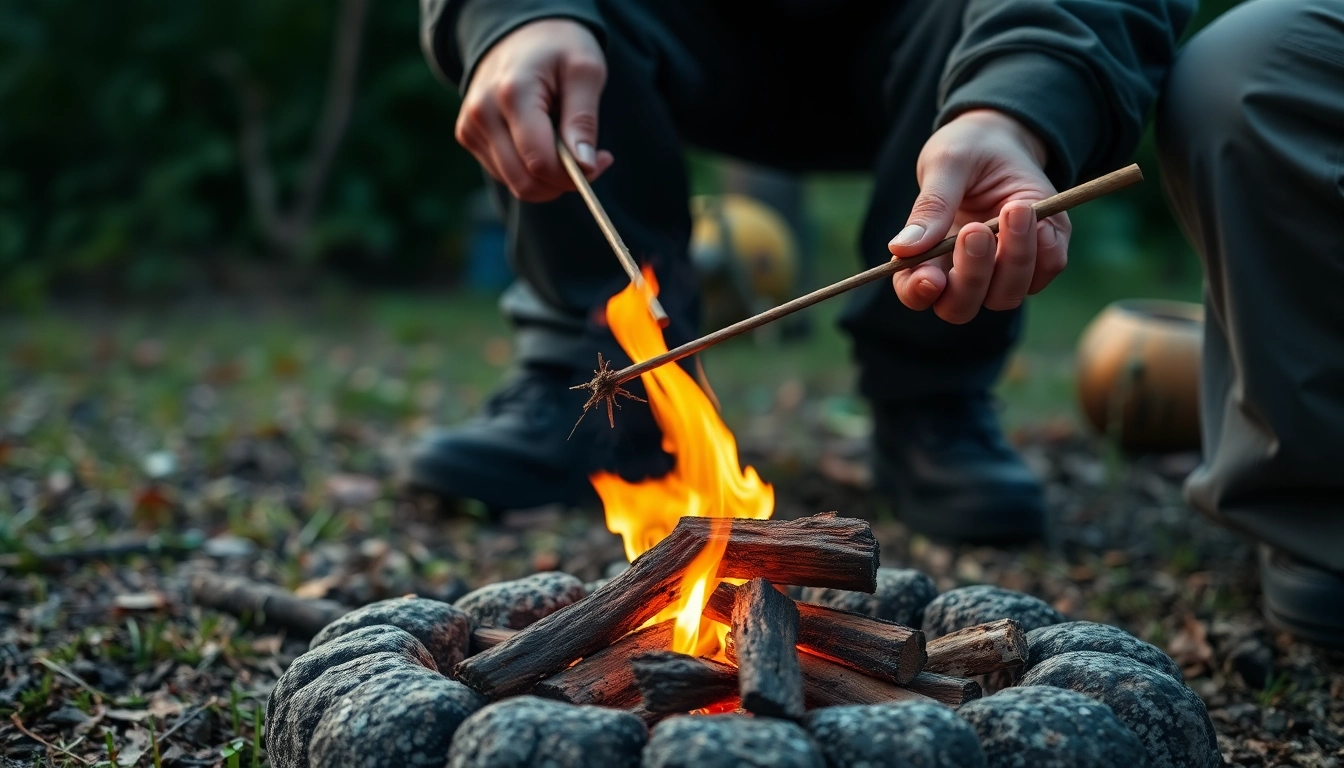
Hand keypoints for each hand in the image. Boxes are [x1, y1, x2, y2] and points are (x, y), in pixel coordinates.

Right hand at [455, 19, 613, 201]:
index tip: (603, 160)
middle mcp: (483, 113)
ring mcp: (470, 127)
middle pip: (525, 182)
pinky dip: (530, 170)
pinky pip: (506, 175)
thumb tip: (584, 167)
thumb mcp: (585, 71)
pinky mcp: (468, 136)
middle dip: (562, 182)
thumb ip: (583, 119)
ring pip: (516, 184)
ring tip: (567, 143)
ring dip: (548, 177)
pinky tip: (545, 142)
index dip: (574, 175)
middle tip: (589, 160)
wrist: (520, 32)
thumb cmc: (558, 48)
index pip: (540, 162)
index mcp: (512, 94)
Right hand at [889, 109, 1069, 323]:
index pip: (915, 293)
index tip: (930, 278)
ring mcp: (1002, 271)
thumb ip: (930, 207)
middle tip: (976, 230)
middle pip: (961, 306)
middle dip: (972, 276)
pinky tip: (1036, 215)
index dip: (918, 293)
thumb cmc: (965, 152)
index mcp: (926, 257)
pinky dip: (1045, 248)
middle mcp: (961, 273)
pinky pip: (1047, 269)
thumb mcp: (946, 165)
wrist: (1007, 139)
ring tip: (1015, 209)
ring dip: (1014, 258)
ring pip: (1006, 295)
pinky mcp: (1040, 258)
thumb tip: (902, 249)